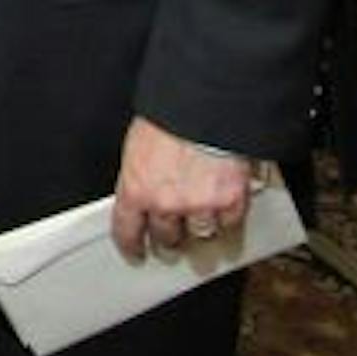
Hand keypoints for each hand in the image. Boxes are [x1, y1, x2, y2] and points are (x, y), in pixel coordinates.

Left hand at [110, 116, 254, 260]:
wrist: (204, 105)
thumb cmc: (169, 114)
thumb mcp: (138, 144)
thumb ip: (140, 173)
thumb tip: (142, 185)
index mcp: (136, 188)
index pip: (127, 229)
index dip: (131, 244)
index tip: (135, 250)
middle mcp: (166, 203)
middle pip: (167, 238)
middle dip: (169, 235)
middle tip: (173, 231)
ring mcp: (200, 206)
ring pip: (200, 233)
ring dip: (200, 225)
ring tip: (202, 213)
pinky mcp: (230, 202)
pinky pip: (229, 222)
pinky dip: (227, 215)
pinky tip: (224, 203)